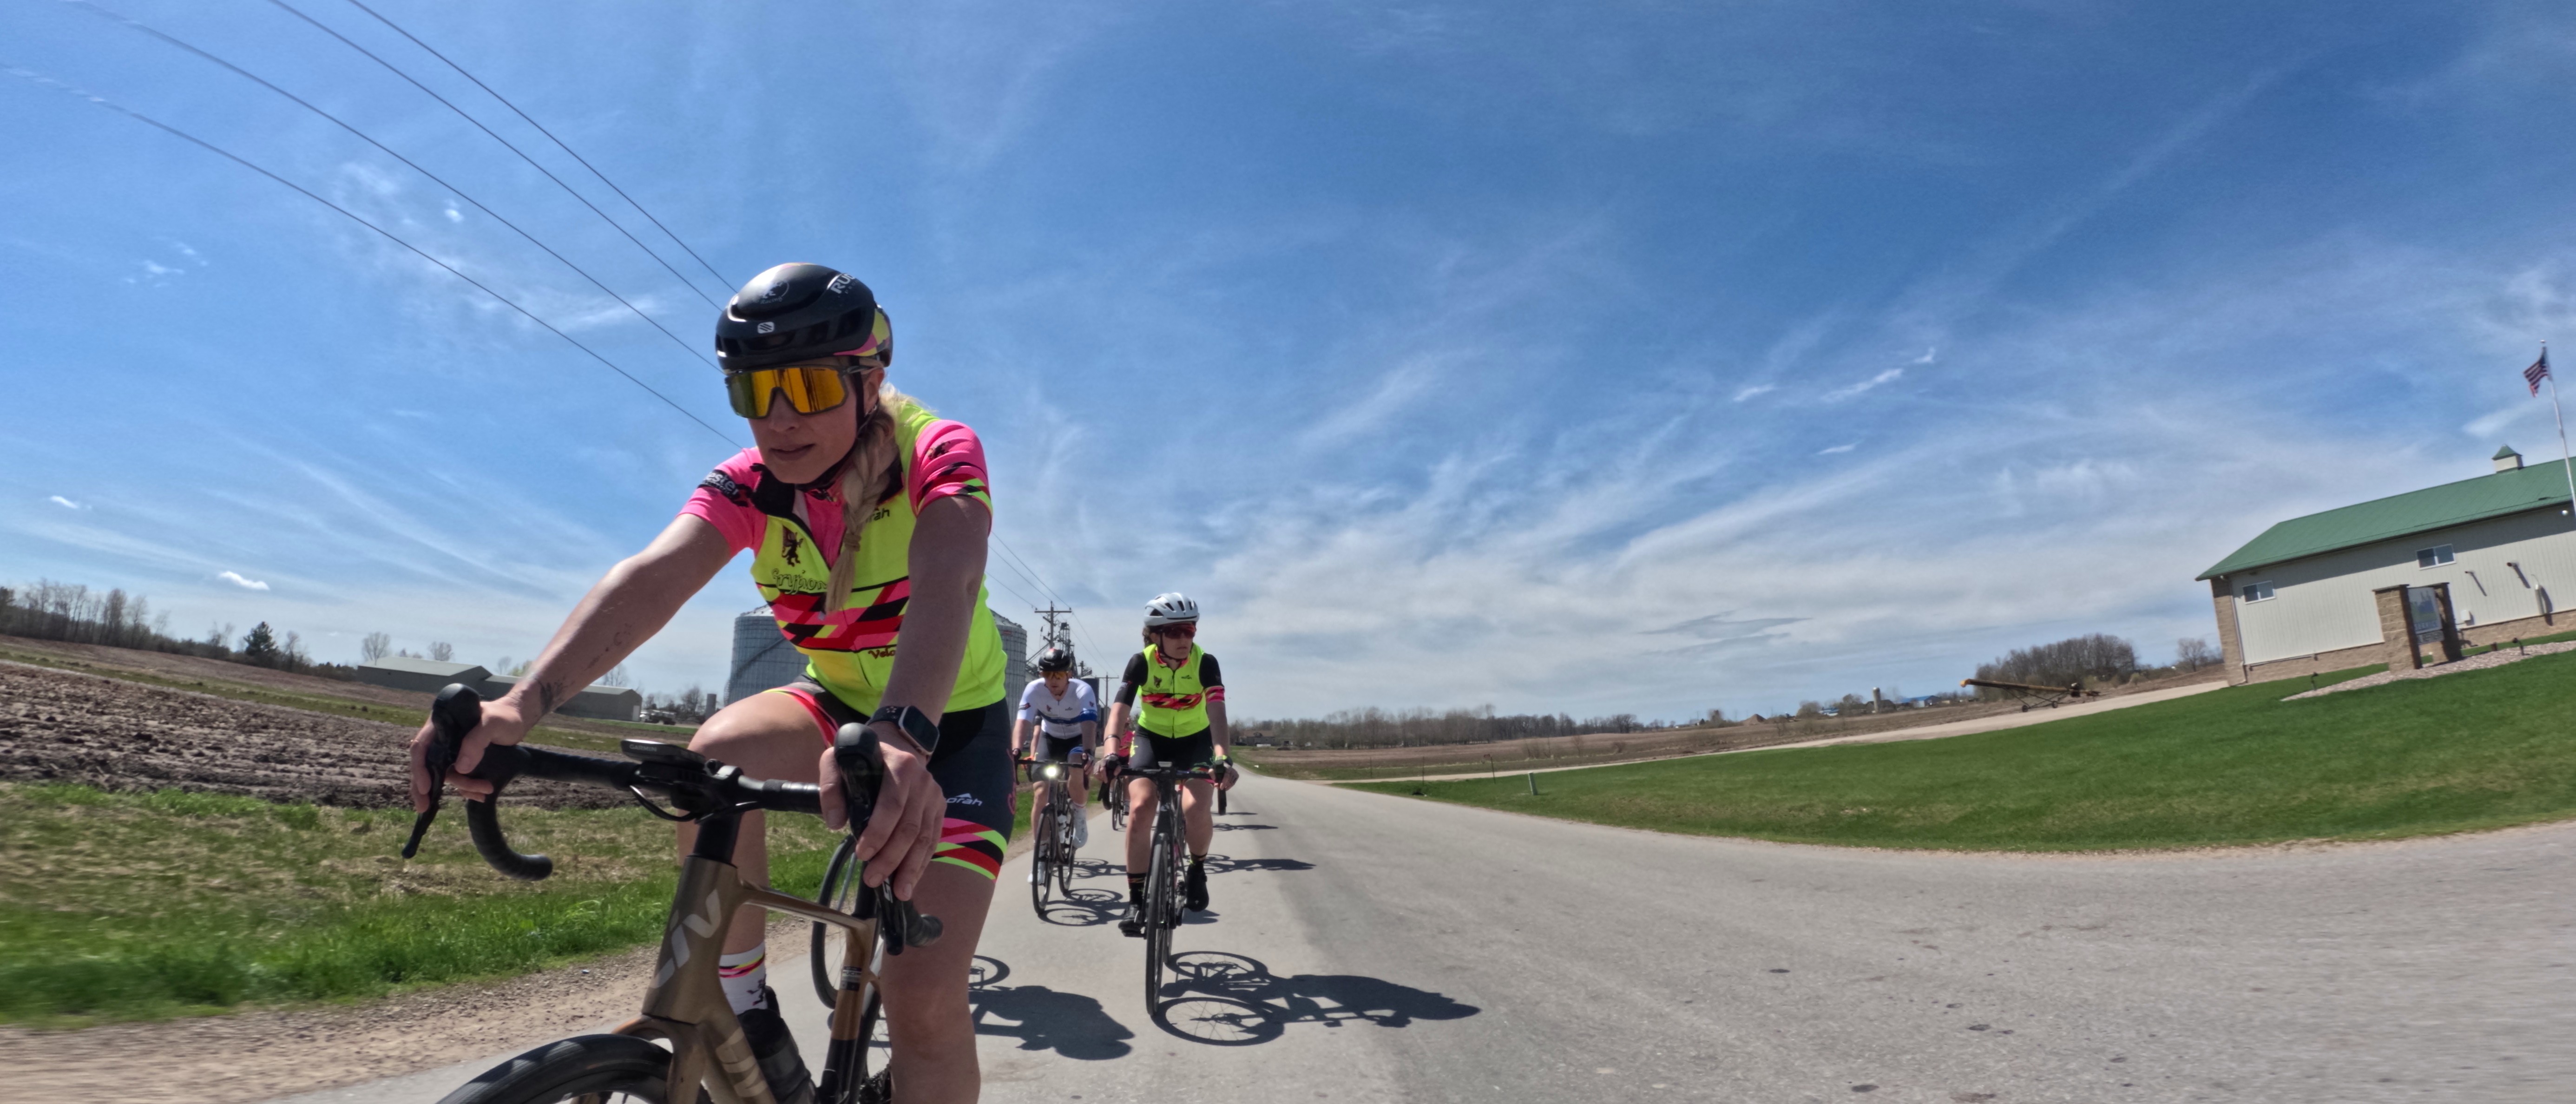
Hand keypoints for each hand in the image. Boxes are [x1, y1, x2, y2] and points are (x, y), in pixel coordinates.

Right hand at [408, 697, 532, 811]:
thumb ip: (476, 740)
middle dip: (425, 788)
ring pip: (447, 775)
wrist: (518, 719)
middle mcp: (442, 739)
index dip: (419, 767)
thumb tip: (460, 768)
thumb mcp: (492, 723)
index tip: (424, 787)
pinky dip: (468, 789)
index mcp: (441, 725)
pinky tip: (481, 796)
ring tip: (485, 791)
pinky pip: (459, 779)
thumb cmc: (504, 716)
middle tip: (424, 808)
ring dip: (463, 786)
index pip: (421, 746)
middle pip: (426, 764)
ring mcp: (452, 751)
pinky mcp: (463, 761)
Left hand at [817, 720, 944, 899]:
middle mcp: (924, 782)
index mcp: (901, 767)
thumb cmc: (863, 756)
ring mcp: (935, 796)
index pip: (892, 805)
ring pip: (925, 838)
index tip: (861, 854)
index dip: (878, 833)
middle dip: (892, 858)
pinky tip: (910, 881)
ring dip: (911, 868)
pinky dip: (922, 863)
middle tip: (872, 879)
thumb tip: (836, 823)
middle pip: (910, 828)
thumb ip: (831, 787)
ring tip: (898, 892)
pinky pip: (932, 840)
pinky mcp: (939, 809)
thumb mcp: (837, 759)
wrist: (897, 744)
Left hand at [1216, 761, 1238, 790]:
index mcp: (1227, 768)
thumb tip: (1214, 779)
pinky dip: (1229, 786)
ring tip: (1220, 787)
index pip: (1226, 776)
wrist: (1224, 764)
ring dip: (1226, 787)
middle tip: (1217, 787)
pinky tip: (1225, 787)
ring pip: (1231, 783)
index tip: (1220, 788)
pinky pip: (1233, 783)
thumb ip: (1211, 772)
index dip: (1223, 783)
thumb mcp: (1213, 768)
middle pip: (1229, 781)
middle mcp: (1233, 770)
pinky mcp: (1237, 776)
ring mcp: (1235, 773)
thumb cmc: (1218, 767)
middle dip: (1223, 786)